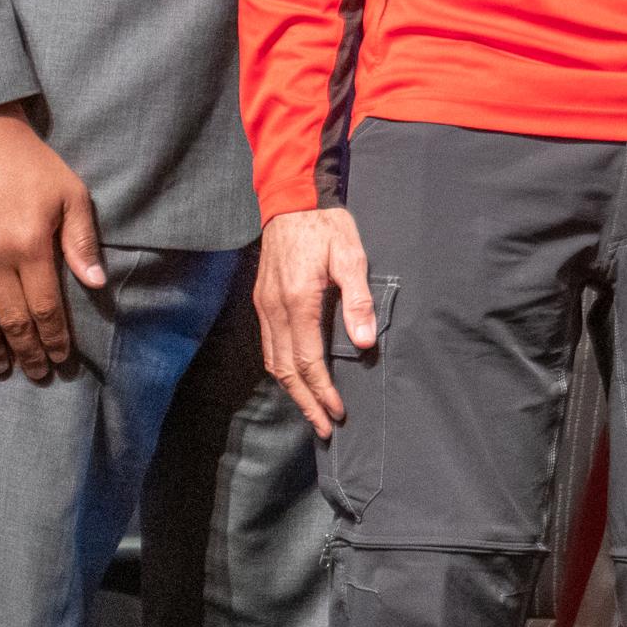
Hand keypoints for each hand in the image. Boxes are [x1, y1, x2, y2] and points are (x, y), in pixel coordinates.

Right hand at [0, 106, 103, 383]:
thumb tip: (96, 283)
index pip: (45, 308)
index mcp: (31, 246)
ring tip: (0, 368)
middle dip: (26, 352)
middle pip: (11, 319)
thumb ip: (81, 241)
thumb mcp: (71, 194)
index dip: (54, 338)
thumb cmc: (33, 163)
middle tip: (36, 374)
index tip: (62, 360)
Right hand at [256, 206, 375, 438]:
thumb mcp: (351, 256)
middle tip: (325, 428)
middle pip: (287, 370)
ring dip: (292, 391)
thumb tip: (365, 342)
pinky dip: (282, 370)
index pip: (308, 361)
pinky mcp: (262, 302)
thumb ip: (358, 301)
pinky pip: (269, 346)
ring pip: (273, 361)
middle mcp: (275, 309)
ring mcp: (264, 306)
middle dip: (306, 402)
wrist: (291, 199)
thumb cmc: (326, 226)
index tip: (338, 413)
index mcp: (298, 301)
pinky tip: (295, 380)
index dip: (323, 391)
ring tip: (311, 412)